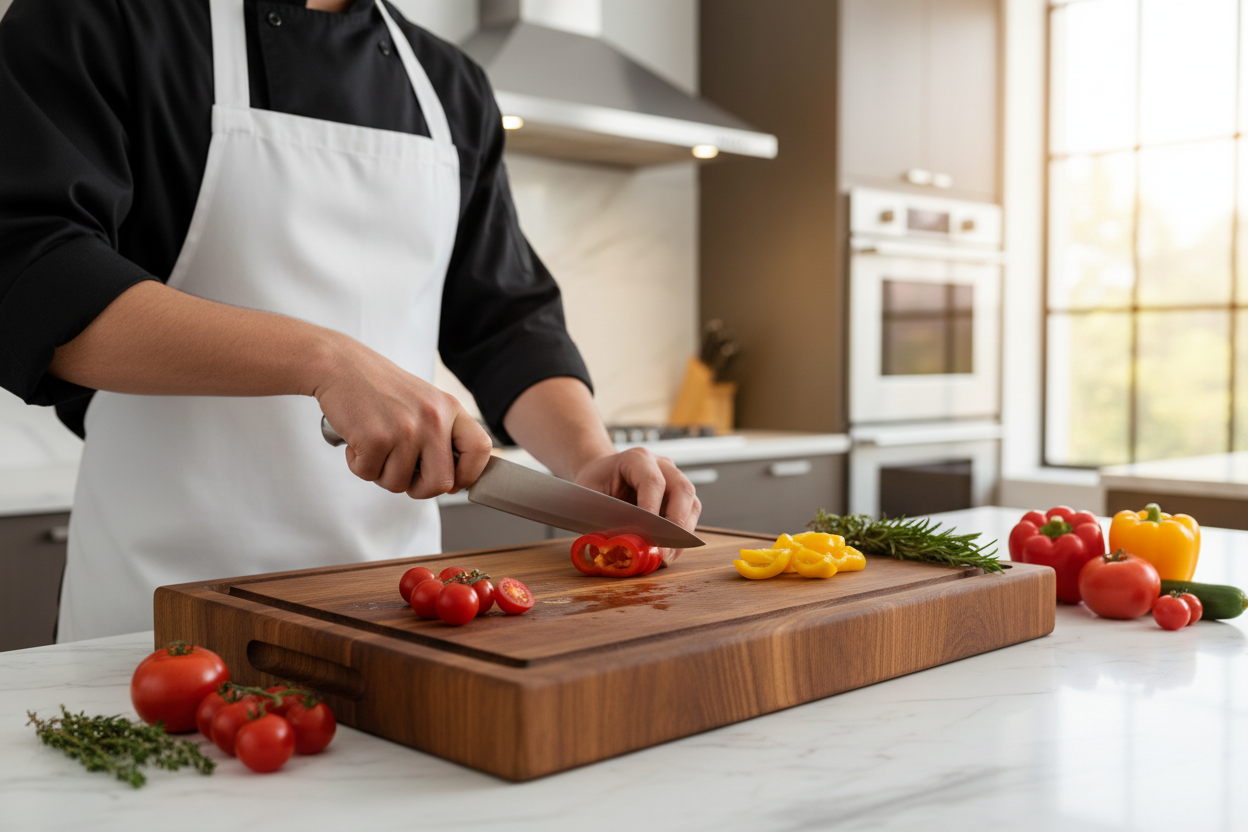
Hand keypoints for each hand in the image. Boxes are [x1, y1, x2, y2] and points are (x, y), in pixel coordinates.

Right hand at [312, 335, 492, 498]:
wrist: (341, 365)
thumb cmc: (380, 387)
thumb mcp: (424, 401)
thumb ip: (441, 434)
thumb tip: (452, 482)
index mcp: (450, 408)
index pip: (480, 450)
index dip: (469, 474)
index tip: (454, 481)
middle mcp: (433, 419)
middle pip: (441, 483)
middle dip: (419, 489)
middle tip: (403, 474)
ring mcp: (405, 429)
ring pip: (399, 484)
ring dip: (381, 473)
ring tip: (375, 446)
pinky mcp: (376, 439)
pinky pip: (369, 475)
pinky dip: (358, 465)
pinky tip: (358, 442)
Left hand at [573, 448, 701, 565]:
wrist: (601, 476)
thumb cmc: (594, 485)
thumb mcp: (588, 498)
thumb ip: (602, 519)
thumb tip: (619, 546)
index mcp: (636, 459)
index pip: (653, 482)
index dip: (652, 510)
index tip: (647, 536)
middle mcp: (662, 466)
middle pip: (682, 490)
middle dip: (676, 524)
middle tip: (663, 551)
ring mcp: (674, 480)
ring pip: (691, 504)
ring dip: (682, 534)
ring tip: (666, 557)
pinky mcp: (680, 497)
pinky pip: (689, 516)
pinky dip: (680, 536)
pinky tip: (668, 552)